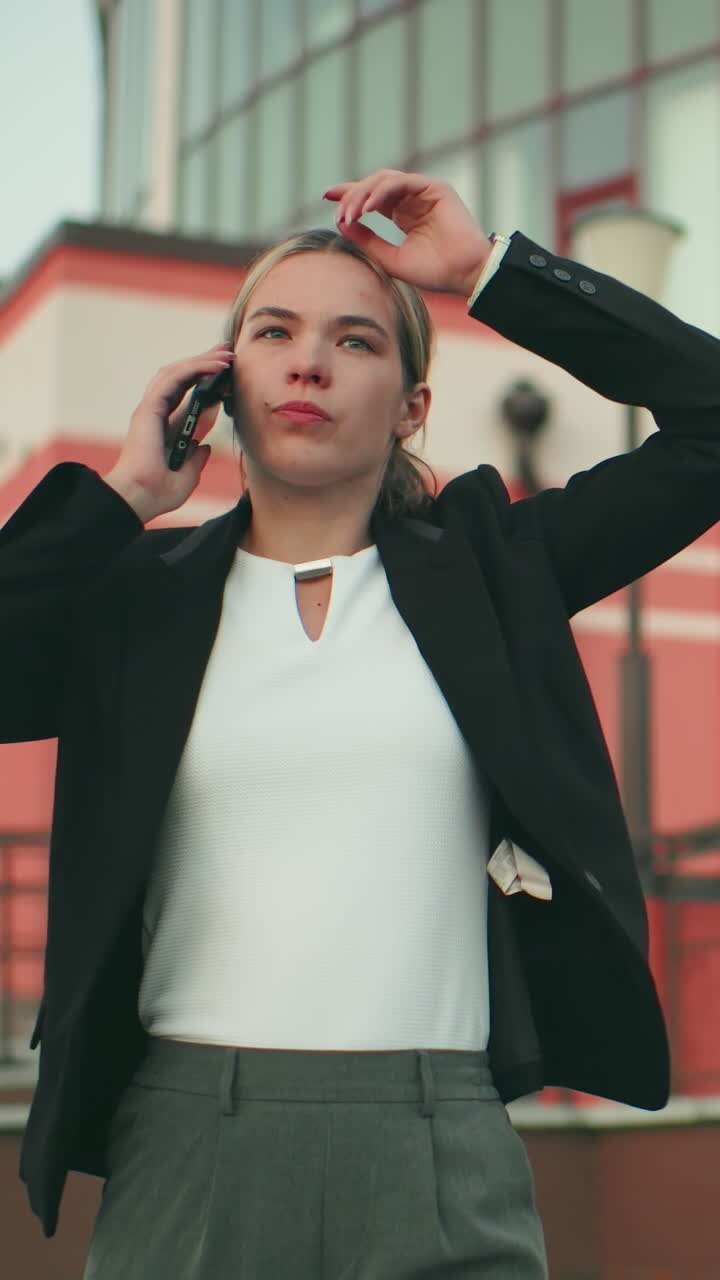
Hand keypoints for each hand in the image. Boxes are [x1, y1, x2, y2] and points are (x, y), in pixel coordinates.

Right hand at [102, 344, 233, 522]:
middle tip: (226, 351)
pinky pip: (174, 379)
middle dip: (204, 362)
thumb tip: (204, 445)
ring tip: (225, 354)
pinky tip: (216, 366)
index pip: (187, 395)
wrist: (140, 499)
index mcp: (165, 427)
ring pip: (177, 373)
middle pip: (181, 378)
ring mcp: (151, 409)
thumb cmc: (158, 492)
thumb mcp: (188, 474)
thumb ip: (196, 457)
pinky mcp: (149, 408)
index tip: (227, 374)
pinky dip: (195, 368)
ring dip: (202, 360)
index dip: (206, 381)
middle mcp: (156, 414)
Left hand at [323, 169, 491, 296]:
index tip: (326, 195)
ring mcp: (423, 191)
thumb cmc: (433, 271)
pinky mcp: (434, 188)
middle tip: (338, 212)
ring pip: (384, 180)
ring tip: (351, 214)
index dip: (349, 194)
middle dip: (351, 195)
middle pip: (373, 186)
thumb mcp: (390, 257)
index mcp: (403, 214)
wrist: (463, 275)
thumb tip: (342, 223)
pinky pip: (401, 182)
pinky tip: (369, 209)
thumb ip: (367, 240)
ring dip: (363, 194)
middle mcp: (412, 200)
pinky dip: (382, 192)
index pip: (371, 198)